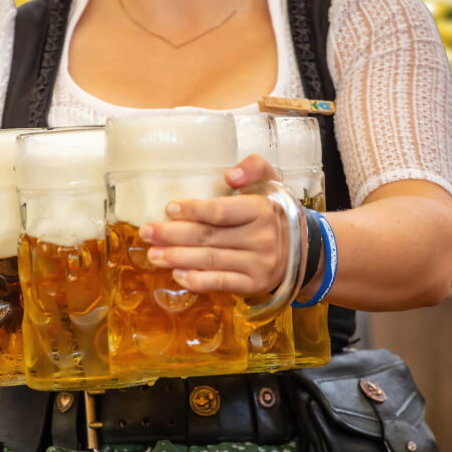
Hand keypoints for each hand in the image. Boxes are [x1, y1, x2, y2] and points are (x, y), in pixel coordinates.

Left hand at [138, 154, 287, 295]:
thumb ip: (255, 167)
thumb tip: (230, 175)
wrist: (304, 249)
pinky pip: (221, 282)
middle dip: (173, 235)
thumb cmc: (275, 212)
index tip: (169, 209)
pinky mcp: (254, 284)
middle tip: (147, 232)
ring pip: (210, 260)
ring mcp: (258, 264)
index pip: (222, 211)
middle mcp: (262, 238)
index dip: (193, 210)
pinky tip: (177, 275)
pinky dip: (197, 280)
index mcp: (263, 210)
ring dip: (177, 258)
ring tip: (153, 254)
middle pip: (209, 236)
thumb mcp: (272, 183)